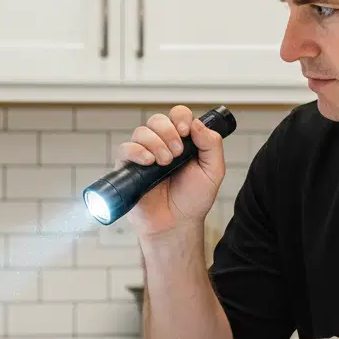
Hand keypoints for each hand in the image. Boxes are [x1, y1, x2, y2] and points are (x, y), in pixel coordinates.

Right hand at [116, 105, 225, 238]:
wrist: (177, 223)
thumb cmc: (194, 199)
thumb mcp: (213, 171)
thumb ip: (211, 145)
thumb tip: (197, 123)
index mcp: (182, 141)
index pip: (177, 115)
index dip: (180, 117)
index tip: (186, 132)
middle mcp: (161, 144)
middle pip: (157, 119)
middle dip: (168, 132)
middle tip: (176, 153)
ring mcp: (144, 155)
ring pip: (141, 132)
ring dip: (155, 143)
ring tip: (164, 163)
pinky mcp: (128, 168)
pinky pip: (125, 149)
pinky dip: (137, 151)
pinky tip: (148, 162)